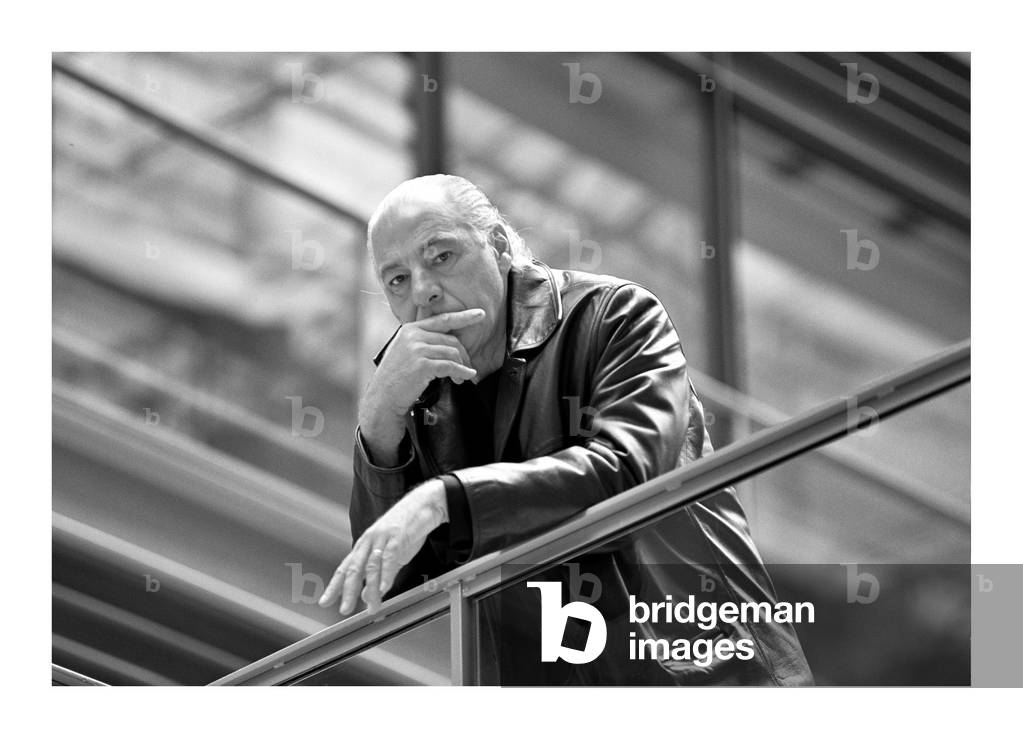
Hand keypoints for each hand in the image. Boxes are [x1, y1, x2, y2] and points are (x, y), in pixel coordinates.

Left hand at [319, 479, 447, 615]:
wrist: (423, 505)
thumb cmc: (405, 530)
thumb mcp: (390, 556)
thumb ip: (378, 575)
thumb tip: (367, 596)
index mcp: (364, 546)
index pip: (345, 568)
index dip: (334, 586)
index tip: (324, 601)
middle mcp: (368, 542)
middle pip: (353, 569)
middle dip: (347, 591)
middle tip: (344, 610)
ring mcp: (382, 538)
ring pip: (371, 566)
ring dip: (371, 588)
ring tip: (372, 606)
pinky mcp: (397, 536)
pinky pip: (389, 557)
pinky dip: (386, 573)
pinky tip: (384, 587)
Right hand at [359, 309, 484, 462]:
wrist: (383, 397)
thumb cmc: (396, 378)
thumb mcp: (406, 352)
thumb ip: (423, 342)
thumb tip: (452, 343)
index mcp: (410, 329)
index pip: (442, 319)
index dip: (464, 317)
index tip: (480, 315)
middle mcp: (413, 335)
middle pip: (451, 340)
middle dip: (464, 355)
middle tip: (468, 367)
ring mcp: (417, 349)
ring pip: (452, 352)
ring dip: (462, 366)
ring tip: (462, 378)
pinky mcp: (422, 365)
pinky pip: (450, 366)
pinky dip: (461, 372)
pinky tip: (465, 377)